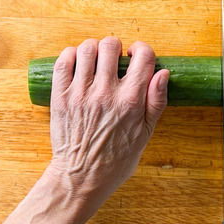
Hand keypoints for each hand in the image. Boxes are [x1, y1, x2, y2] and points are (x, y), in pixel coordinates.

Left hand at [45, 37, 169, 222]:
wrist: (81, 177)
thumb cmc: (115, 159)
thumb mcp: (145, 134)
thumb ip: (156, 102)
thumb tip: (163, 73)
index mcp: (131, 102)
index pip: (143, 56)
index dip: (142, 50)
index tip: (136, 56)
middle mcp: (106, 94)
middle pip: (111, 46)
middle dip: (116, 47)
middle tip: (114, 59)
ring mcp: (80, 94)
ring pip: (86, 49)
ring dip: (94, 49)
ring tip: (96, 60)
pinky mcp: (60, 97)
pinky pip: (63, 61)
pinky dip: (71, 55)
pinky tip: (78, 64)